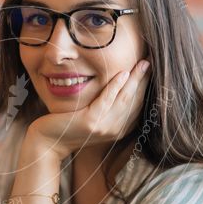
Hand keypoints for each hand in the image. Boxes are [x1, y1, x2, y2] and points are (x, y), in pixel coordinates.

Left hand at [28, 59, 150, 159]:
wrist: (48, 142)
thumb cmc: (69, 126)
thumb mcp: (94, 118)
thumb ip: (108, 107)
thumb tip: (122, 86)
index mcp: (119, 129)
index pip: (139, 106)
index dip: (147, 88)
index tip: (153, 71)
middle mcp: (115, 130)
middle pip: (135, 100)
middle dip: (145, 80)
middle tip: (152, 61)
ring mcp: (104, 127)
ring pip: (125, 98)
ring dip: (136, 79)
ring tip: (143, 63)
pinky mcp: (91, 122)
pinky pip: (107, 100)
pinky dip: (116, 86)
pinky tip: (123, 73)